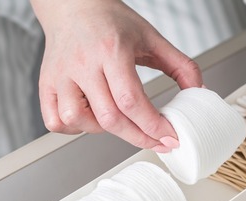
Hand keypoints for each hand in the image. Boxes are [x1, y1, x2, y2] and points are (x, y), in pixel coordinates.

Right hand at [30, 0, 201, 151]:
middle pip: (109, 117)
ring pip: (78, 120)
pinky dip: (74, 128)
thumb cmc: (111, 22)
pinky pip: (55, 120)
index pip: (130, 100)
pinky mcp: (46, 83)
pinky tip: (91, 119)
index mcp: (111, 50)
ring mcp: (61, 75)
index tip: (169, 136)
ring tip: (120, 121)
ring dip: (103, 131)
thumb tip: (199, 92)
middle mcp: (83, 64)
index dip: (152, 125)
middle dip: (138, 136)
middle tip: (157, 141)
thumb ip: (181, 65)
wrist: (73, 4)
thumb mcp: (153, 37)